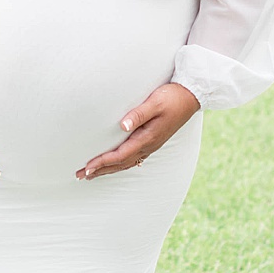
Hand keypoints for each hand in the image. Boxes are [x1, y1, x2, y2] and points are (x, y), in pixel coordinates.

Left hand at [78, 81, 199, 179]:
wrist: (192, 96)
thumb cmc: (172, 97)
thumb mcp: (155, 102)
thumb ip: (139, 114)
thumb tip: (122, 125)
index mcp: (148, 138)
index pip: (120, 155)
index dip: (102, 162)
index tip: (87, 168)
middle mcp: (149, 145)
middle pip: (120, 163)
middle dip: (100, 170)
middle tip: (81, 176)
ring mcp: (152, 144)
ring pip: (127, 163)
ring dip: (108, 169)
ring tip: (92, 174)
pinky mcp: (153, 140)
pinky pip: (134, 159)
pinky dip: (120, 165)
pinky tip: (114, 165)